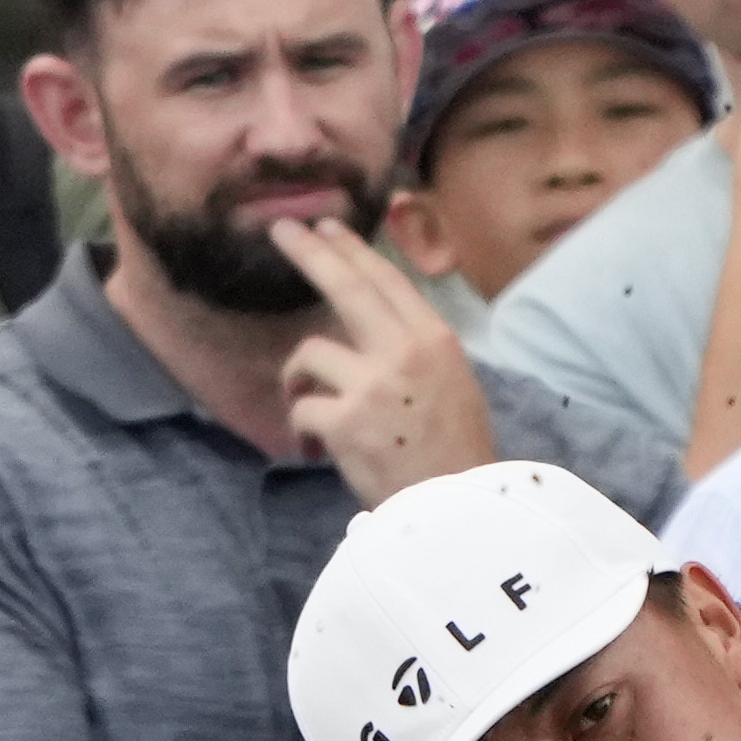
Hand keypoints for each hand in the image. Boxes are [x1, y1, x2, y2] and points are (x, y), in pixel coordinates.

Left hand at [279, 223, 503, 500]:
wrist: (459, 513)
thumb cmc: (455, 456)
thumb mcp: (453, 386)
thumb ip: (414, 351)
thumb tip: (367, 329)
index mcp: (436, 341)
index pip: (387, 281)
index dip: (353, 250)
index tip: (326, 228)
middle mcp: (405, 353)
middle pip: (346, 286)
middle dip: (309, 252)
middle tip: (281, 228)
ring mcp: (374, 386)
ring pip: (309, 354)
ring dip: (298, 381)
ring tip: (307, 407)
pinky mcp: (346, 423)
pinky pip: (301, 409)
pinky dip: (301, 429)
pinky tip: (315, 449)